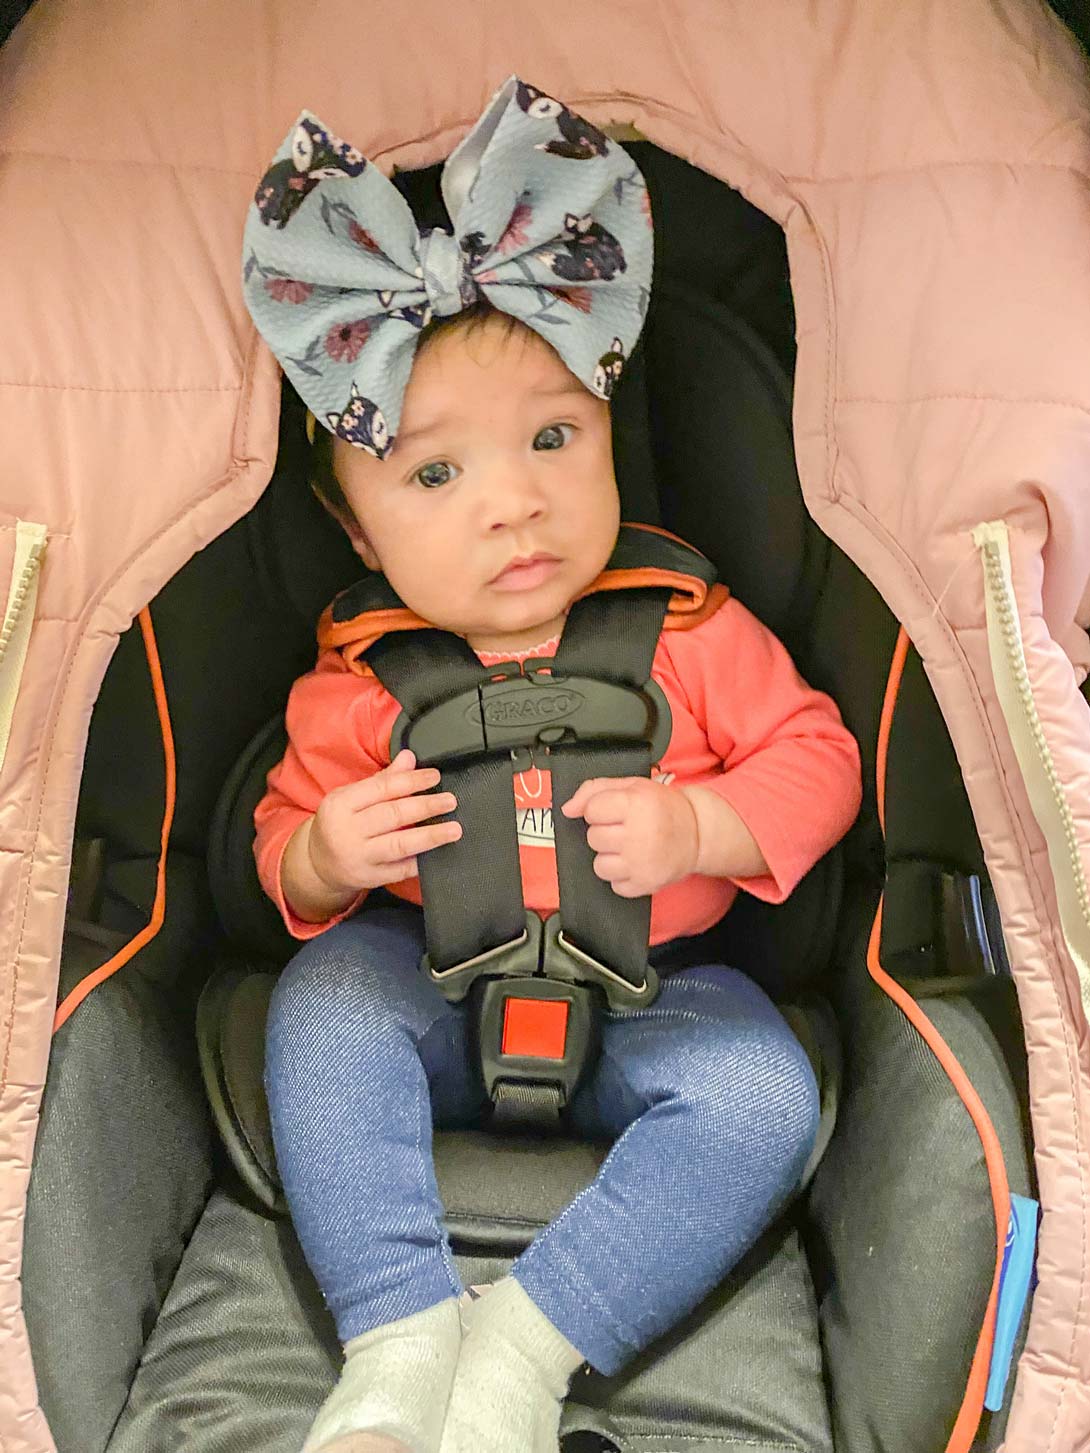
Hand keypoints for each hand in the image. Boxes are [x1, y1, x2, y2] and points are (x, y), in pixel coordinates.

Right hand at [307, 748, 460, 895]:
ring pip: (399, 845)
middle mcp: (347, 831)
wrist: (318, 863)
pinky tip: (436, 853)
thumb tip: (409, 758)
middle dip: (425, 806)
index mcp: (341, 804)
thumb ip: (382, 779)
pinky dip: (419, 861)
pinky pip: (400, 870)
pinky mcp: (369, 878)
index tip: (434, 777)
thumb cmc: (340, 823)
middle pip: (393, 815)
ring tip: (453, 829)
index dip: (411, 781)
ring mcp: (358, 857)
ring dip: (430, 836)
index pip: (382, 788)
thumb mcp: (351, 797)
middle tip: (450, 801)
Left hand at [560, 776, 699, 897]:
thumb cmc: (663, 808)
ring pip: (599, 865)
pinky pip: (614, 885)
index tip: (614, 811)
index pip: (591, 810)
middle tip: (625, 829)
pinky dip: (622, 877)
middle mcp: (639, 834)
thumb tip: (567, 809)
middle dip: (605, 832)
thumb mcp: (632, 785)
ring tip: (629, 847)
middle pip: (594, 838)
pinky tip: (635, 863)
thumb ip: (595, 790)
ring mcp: (642, 863)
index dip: (599, 810)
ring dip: (610, 857)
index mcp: (636, 804)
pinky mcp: (645, 884)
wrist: (698, 833)